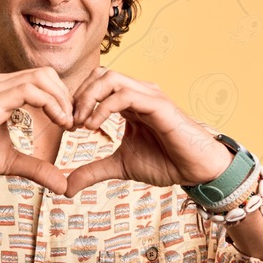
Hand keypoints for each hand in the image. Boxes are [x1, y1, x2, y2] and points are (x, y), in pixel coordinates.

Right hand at [0, 68, 72, 194]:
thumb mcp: (8, 162)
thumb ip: (36, 168)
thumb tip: (62, 185)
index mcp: (2, 92)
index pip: (42, 81)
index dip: (62, 99)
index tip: (71, 123)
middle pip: (46, 74)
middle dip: (66, 96)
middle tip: (73, 122)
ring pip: (41, 78)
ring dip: (61, 100)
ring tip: (67, 123)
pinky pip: (29, 90)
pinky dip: (50, 103)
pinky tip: (58, 121)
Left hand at [64, 67, 232, 195]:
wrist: (196, 171)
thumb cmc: (165, 163)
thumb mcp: (120, 166)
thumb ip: (93, 171)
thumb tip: (66, 188)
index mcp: (129, 102)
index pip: (96, 84)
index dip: (77, 100)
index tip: (68, 125)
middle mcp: (138, 93)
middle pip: (100, 74)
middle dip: (79, 96)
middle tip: (70, 123)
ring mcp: (149, 96)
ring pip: (110, 78)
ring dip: (88, 98)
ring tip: (81, 124)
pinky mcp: (158, 105)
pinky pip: (125, 95)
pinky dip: (104, 108)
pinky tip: (93, 127)